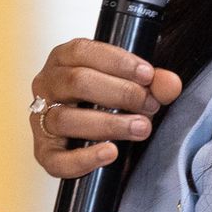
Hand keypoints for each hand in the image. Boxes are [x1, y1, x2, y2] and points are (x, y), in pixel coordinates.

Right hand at [29, 39, 182, 178]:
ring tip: (141, 128)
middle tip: (150, 104)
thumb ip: (154, 83)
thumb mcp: (131, 84)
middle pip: (77, 82)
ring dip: (109, 124)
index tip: (148, 75)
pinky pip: (57, 160)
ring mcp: (41, 119)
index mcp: (64, 59)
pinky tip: (110, 153)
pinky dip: (84, 158)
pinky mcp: (44, 152)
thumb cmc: (107, 99)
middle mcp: (47, 85)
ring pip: (66, 119)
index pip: (83, 51)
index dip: (118, 62)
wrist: (91, 132)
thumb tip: (170, 84)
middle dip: (120, 93)